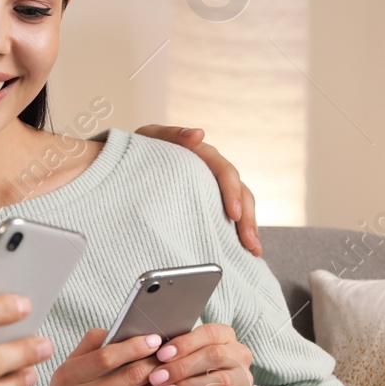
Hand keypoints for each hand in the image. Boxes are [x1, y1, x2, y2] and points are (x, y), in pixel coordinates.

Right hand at [35, 328, 165, 385]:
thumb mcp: (66, 372)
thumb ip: (88, 346)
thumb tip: (116, 328)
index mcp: (67, 378)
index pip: (106, 357)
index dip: (134, 346)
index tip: (152, 339)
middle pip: (131, 376)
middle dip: (153, 362)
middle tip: (164, 355)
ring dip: (155, 381)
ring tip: (159, 372)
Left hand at [133, 124, 260, 256]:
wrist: (131, 163)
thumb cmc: (143, 149)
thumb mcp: (152, 138)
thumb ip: (174, 134)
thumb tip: (198, 134)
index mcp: (203, 155)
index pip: (225, 172)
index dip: (232, 192)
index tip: (233, 214)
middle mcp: (214, 171)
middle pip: (240, 192)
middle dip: (247, 218)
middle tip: (249, 242)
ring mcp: (214, 189)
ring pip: (241, 206)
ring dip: (249, 228)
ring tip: (254, 251)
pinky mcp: (210, 204)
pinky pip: (231, 218)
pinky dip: (239, 234)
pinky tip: (245, 251)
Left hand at [145, 323, 255, 385]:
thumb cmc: (202, 374)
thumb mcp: (194, 357)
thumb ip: (180, 351)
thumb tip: (151, 349)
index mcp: (227, 336)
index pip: (210, 334)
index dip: (185, 343)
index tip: (161, 355)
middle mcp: (240, 355)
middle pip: (213, 356)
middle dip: (181, 367)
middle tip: (156, 378)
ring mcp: (243, 379)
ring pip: (217, 380)